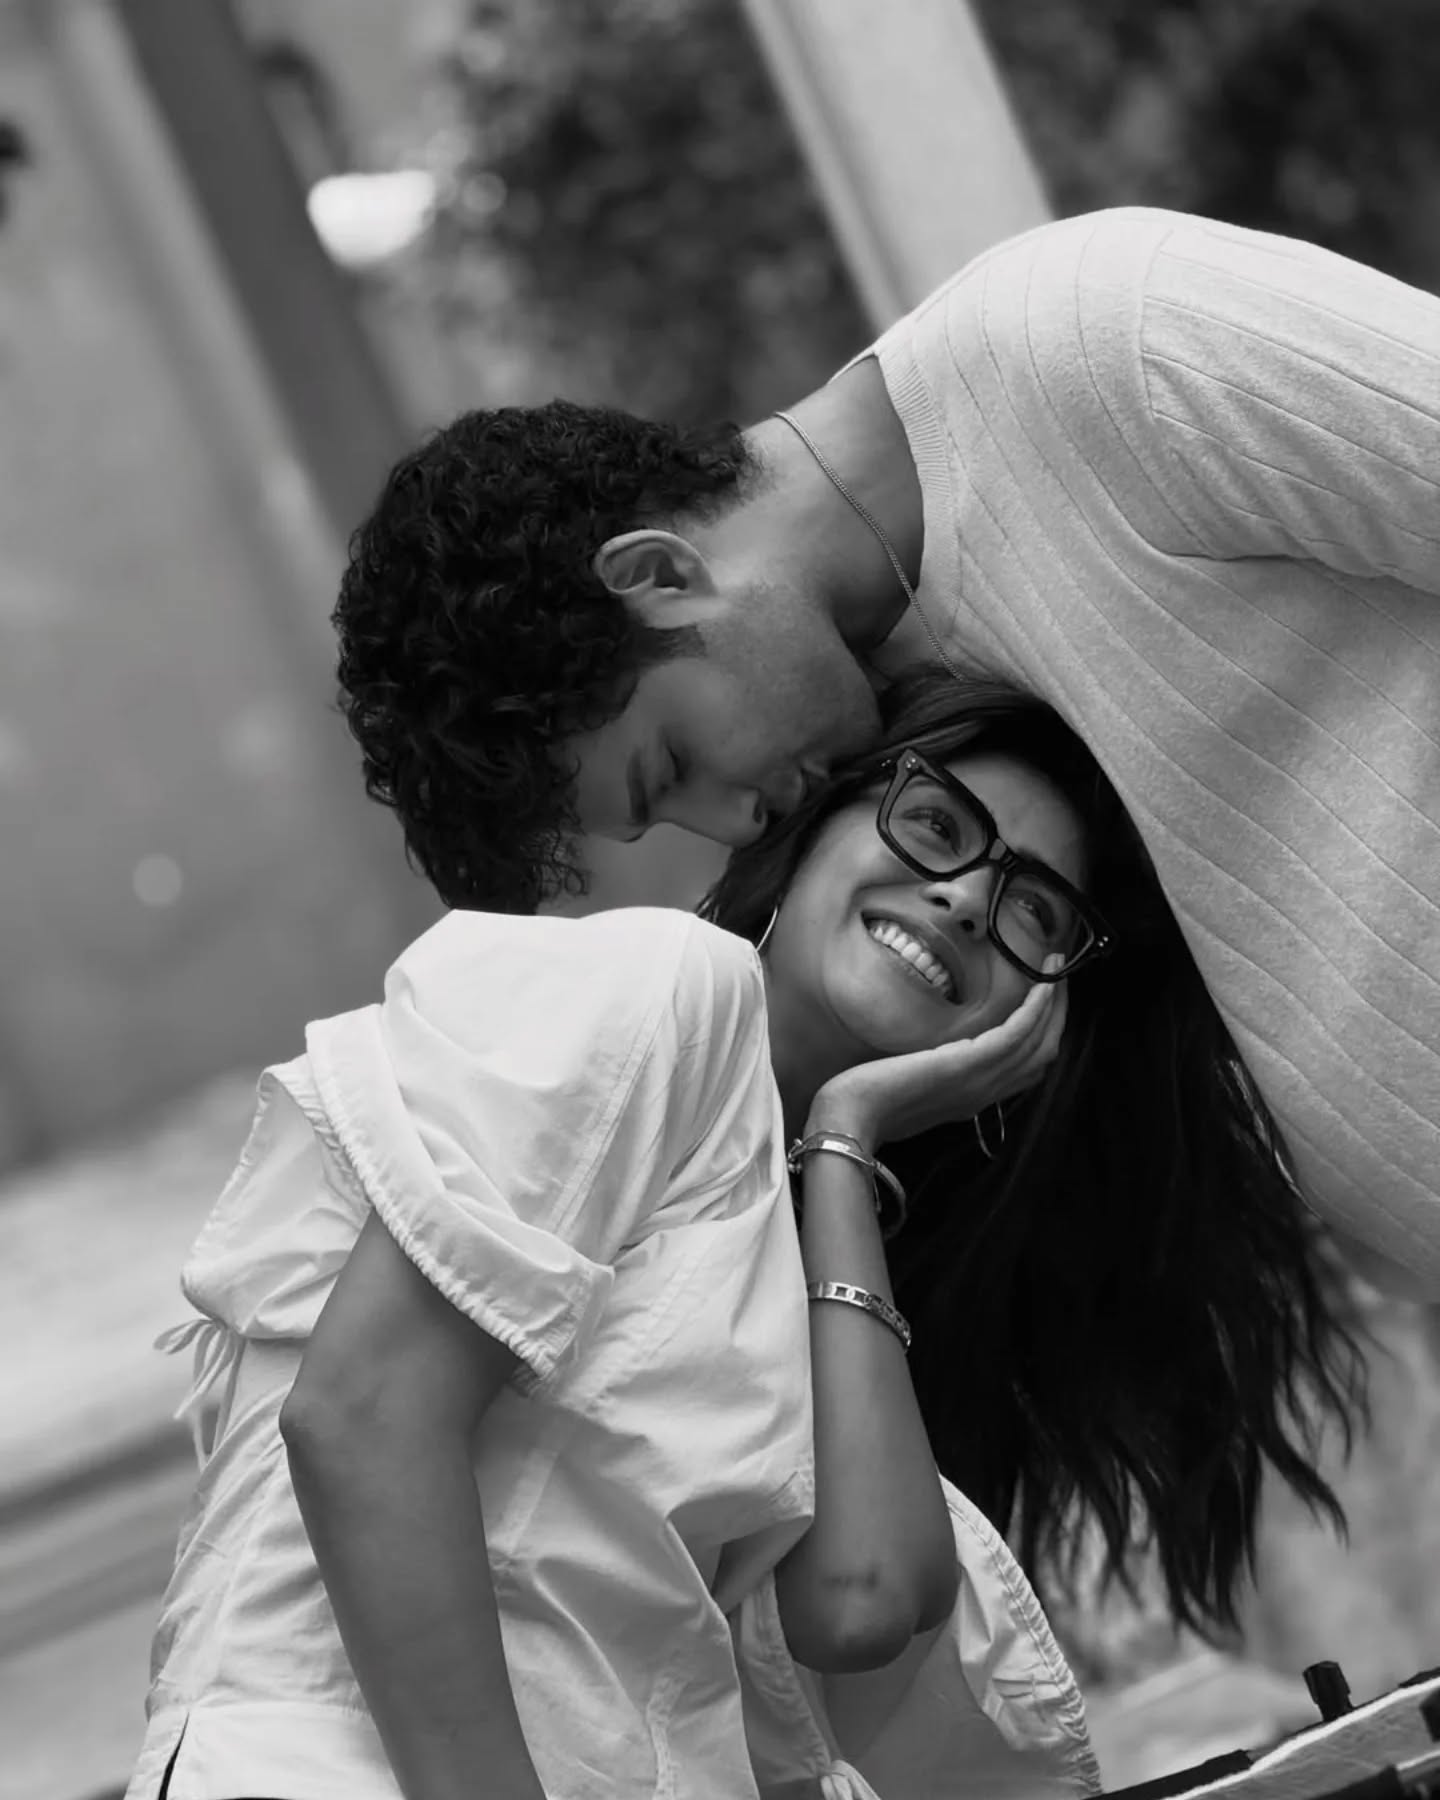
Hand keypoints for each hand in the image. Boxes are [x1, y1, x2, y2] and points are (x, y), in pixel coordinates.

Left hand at [806, 963, 1067, 1149]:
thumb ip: (935, 1074)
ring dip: (1054, 1000)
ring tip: (1056, 967)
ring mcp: (983, 1080)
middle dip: (1058, 1011)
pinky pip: (1019, 1033)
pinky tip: (1044, 984)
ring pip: (1041, 1041)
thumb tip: (937, 1055)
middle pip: (1044, 1052)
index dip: (1045, 1032)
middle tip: (1060, 974)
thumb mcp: (913, 1087)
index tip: (1047, 998)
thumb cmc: (870, 1101)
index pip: (1028, 1067)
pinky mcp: (970, 1063)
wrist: (852, 1117)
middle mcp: (987, 1092)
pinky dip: (1038, 1008)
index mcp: (975, 1097)